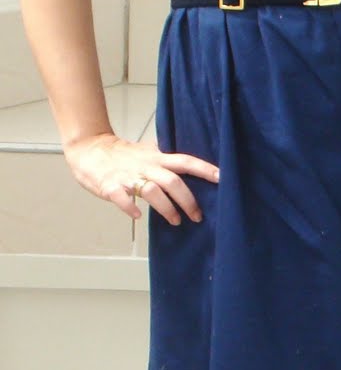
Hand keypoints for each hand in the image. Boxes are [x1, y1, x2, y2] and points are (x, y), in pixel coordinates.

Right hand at [64, 132, 219, 224]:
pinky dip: (130, 207)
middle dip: (188, 200)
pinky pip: (121, 197)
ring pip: (152, 191)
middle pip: (172, 181)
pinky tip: (138, 216)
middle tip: (198, 216)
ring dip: (166, 208)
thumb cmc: (122, 155)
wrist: (89, 148)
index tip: (222, 178)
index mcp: (156, 158)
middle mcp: (146, 166)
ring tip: (176, 221)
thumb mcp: (147, 153)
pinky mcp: (110, 185)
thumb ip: (166, 161)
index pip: (185, 161)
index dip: (204, 169)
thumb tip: (192, 169)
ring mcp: (127, 176)